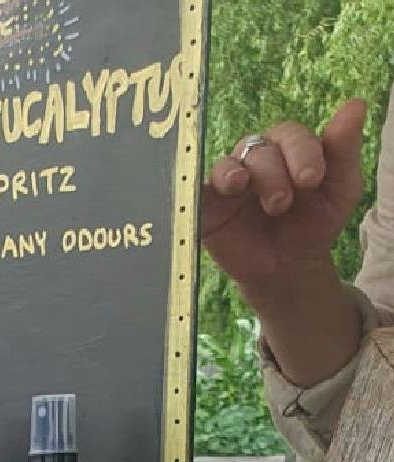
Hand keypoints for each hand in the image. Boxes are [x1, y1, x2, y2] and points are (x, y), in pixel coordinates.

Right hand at [201, 100, 366, 303]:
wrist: (287, 268)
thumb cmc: (314, 225)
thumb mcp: (340, 190)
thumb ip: (344, 150)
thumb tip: (356, 105)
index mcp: (287, 149)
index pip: (289, 135)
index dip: (300, 152)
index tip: (311, 179)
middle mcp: (254, 159)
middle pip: (257, 149)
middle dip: (271, 173)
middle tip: (281, 204)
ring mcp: (227, 182)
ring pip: (226, 166)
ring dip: (234, 174)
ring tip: (241, 188)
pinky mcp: (205, 207)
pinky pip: (194, 191)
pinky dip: (196, 189)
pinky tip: (211, 195)